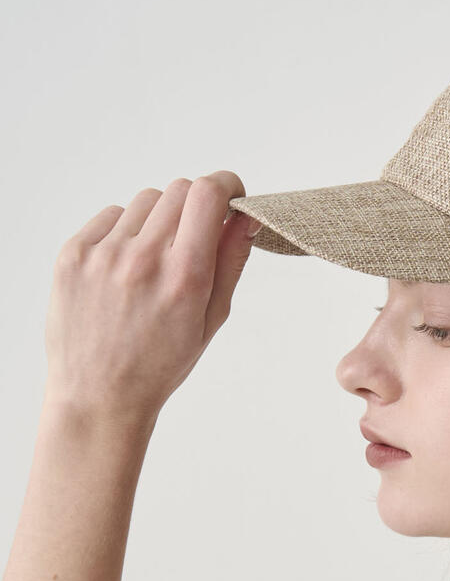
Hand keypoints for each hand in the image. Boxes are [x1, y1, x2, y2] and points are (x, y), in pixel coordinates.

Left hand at [43, 171, 259, 426]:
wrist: (99, 395)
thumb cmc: (160, 364)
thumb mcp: (211, 319)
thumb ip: (231, 261)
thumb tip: (245, 216)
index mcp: (185, 277)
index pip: (208, 194)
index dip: (226, 186)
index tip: (230, 196)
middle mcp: (143, 259)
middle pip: (179, 190)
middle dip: (196, 206)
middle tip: (194, 237)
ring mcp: (103, 254)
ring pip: (145, 200)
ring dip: (158, 219)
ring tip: (154, 260)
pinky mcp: (73, 254)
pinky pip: (110, 216)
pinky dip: (124, 231)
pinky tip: (125, 267)